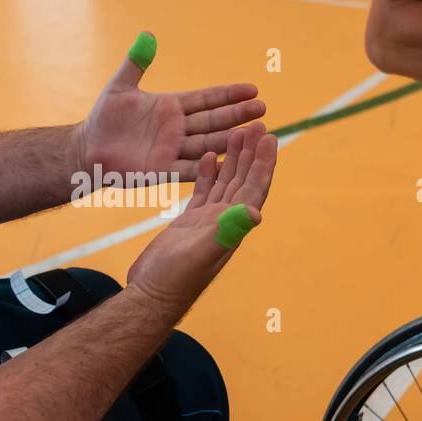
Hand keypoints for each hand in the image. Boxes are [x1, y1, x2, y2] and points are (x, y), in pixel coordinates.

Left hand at [78, 33, 266, 180]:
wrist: (89, 149)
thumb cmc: (103, 118)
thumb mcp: (120, 87)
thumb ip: (136, 63)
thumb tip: (148, 35)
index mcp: (171, 107)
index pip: (206, 98)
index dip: (228, 94)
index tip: (252, 88)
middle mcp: (178, 129)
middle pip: (214, 120)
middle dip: (238, 114)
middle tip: (263, 109)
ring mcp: (173, 150)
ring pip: (208, 143)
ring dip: (231, 139)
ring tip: (256, 134)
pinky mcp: (164, 170)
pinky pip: (191, 169)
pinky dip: (210, 167)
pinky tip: (231, 165)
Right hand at [126, 124, 276, 313]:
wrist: (151, 295)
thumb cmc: (174, 279)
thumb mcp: (200, 253)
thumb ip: (226, 232)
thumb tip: (256, 213)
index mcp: (232, 226)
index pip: (254, 189)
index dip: (264, 164)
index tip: (270, 137)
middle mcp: (225, 222)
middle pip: (244, 181)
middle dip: (252, 154)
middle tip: (257, 125)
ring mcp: (207, 222)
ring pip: (226, 183)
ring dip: (233, 159)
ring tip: (237, 133)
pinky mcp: (189, 222)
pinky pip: (204, 192)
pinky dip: (208, 173)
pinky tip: (208, 157)